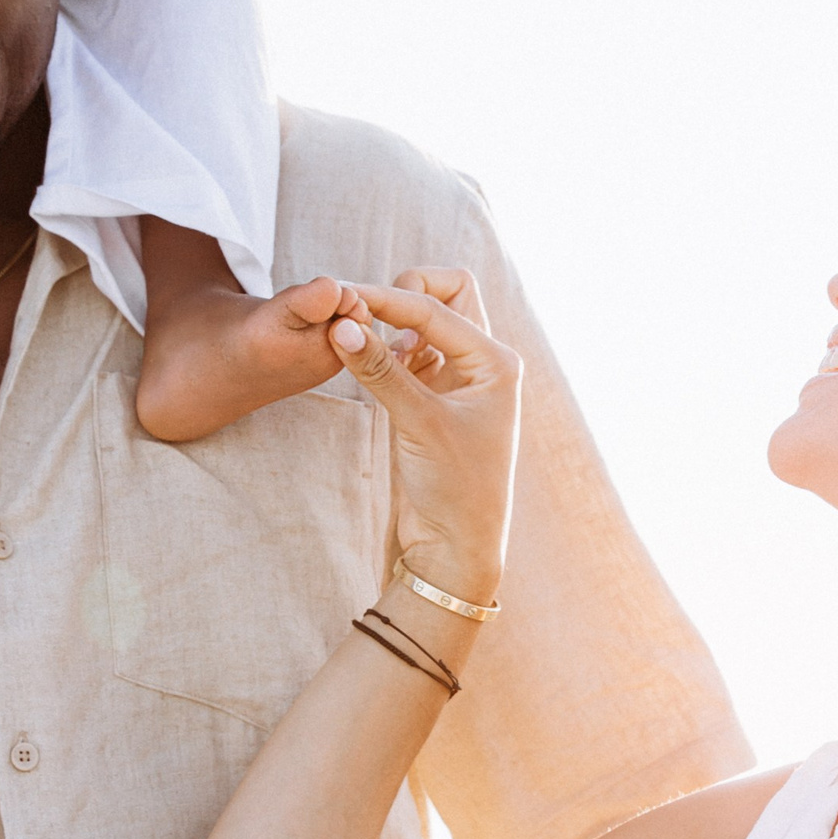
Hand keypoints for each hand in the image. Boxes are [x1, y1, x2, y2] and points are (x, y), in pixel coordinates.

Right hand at [328, 270, 515, 602]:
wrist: (456, 546)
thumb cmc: (455, 490)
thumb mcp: (418, 425)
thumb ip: (381, 371)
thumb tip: (343, 325)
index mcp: (496, 362)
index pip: (435, 308)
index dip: (386, 300)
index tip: (342, 300)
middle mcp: (483, 361)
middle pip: (446, 292)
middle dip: (405, 294)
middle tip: (369, 321)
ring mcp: (458, 376)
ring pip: (427, 319)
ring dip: (393, 323)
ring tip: (361, 348)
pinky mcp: (433, 394)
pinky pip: (409, 350)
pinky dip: (386, 348)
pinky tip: (364, 364)